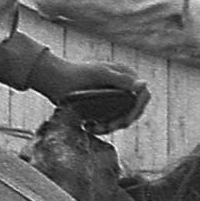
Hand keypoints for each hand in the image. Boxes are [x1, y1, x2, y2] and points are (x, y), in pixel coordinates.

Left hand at [33, 53, 148, 133]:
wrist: (56, 80)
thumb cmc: (78, 73)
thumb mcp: (100, 74)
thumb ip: (121, 80)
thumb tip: (143, 84)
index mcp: (127, 76)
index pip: (142, 96)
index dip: (138, 109)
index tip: (125, 120)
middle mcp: (123, 88)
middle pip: (133, 111)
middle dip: (121, 122)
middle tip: (105, 127)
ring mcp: (114, 99)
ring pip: (121, 119)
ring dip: (110, 127)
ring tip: (92, 128)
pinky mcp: (104, 108)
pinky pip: (109, 122)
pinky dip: (101, 127)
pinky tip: (89, 126)